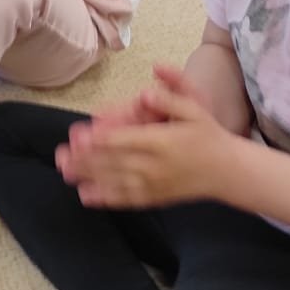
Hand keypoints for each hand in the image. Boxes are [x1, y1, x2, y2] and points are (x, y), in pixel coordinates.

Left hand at [57, 72, 238, 208]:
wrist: (228, 171)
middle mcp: (154, 165)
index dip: (99, 140)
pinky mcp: (156, 197)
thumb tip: (146, 91)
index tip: (78, 137)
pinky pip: (128, 199)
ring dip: (89, 178)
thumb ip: (170, 97)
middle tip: (60, 156)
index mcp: (160, 141)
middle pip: (113, 162)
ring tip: (65, 174)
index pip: (123, 140)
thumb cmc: (208, 135)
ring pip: (115, 182)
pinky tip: (86, 196)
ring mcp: (154, 184)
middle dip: (85, 160)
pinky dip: (106, 198)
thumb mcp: (194, 108)